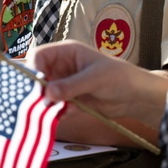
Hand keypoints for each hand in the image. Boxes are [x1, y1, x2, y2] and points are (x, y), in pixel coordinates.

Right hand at [29, 41, 167, 126]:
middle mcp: (62, 67)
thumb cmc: (119, 77)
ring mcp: (65, 85)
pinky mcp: (69, 101)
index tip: (33, 85)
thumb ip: (71, 86)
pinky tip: (66, 114)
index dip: (33, 68)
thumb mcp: (95, 78)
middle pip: (38, 76)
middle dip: (36, 89)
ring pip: (44, 93)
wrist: (135, 97)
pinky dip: (55, 112)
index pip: (40, 56)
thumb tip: (48, 93)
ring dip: (45, 103)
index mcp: (67, 52)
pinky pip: (54, 107)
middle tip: (38, 102)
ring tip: (51, 111)